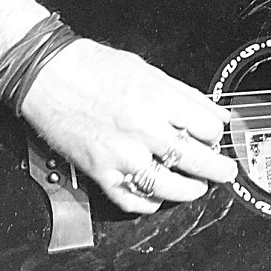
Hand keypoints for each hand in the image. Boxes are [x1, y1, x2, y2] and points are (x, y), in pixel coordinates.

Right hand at [18, 38, 235, 213]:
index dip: (217, 135)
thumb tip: (216, 113)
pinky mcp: (98, 171)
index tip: (216, 138)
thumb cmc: (91, 67)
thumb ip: (185, 95)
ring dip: (189, 191)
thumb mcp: (148, 71)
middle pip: (196, 159)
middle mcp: (142, 128)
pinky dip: (149, 203)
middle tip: (224, 172)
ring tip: (196, 187)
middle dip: (218, 169)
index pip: (208, 128)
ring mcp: (120, 154)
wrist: (45, 74)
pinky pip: (131, 199)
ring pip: (168, 187)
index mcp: (157, 99)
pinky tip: (157, 197)